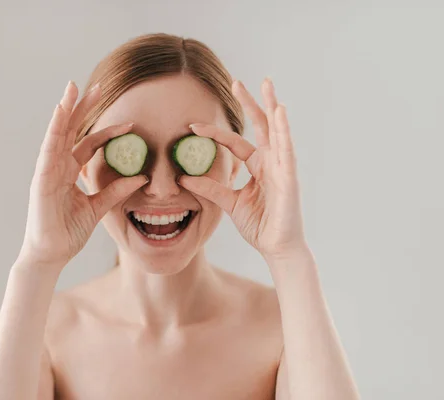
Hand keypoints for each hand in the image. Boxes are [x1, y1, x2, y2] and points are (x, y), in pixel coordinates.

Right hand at [19, 81, 147, 266]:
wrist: (52, 254)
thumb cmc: (68, 231)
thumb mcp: (99, 207)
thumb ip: (116, 191)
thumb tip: (141, 178)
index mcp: (69, 172)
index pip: (89, 144)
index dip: (107, 132)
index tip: (130, 122)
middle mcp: (58, 166)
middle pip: (71, 130)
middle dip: (83, 107)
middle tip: (98, 86)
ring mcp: (47, 170)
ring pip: (57, 133)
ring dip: (65, 109)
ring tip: (73, 88)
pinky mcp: (41, 179)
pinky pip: (48, 150)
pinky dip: (53, 130)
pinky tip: (59, 112)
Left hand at [178, 78, 306, 258]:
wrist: (276, 248)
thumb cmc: (259, 225)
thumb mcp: (229, 203)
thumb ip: (210, 188)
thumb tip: (183, 178)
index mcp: (257, 166)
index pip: (235, 142)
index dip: (214, 133)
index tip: (191, 126)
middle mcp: (271, 162)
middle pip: (261, 126)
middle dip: (251, 103)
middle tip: (237, 81)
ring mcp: (282, 167)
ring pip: (277, 131)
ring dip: (271, 106)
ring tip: (267, 84)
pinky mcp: (290, 177)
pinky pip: (287, 150)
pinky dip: (284, 130)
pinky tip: (280, 112)